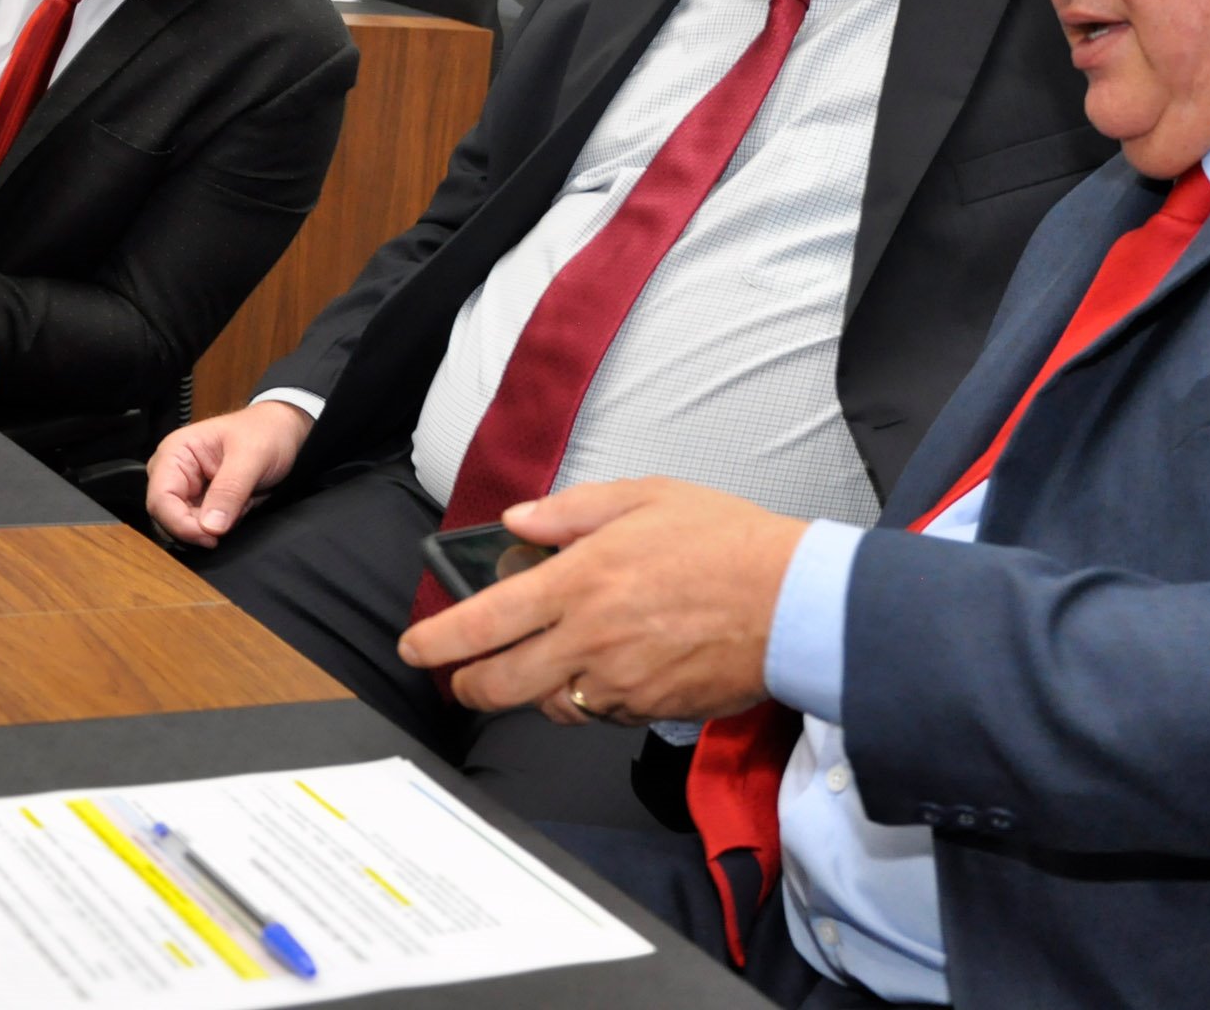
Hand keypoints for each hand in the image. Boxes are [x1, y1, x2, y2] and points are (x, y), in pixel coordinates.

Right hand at [146, 399, 313, 544]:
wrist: (284, 431)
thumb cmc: (266, 432)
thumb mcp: (252, 457)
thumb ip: (230, 490)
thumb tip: (209, 527)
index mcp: (175, 453)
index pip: (160, 500)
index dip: (180, 524)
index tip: (210, 536)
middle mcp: (173, 473)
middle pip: (168, 518)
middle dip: (201, 526)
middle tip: (234, 516)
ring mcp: (186, 489)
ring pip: (186, 527)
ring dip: (215, 526)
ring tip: (241, 502)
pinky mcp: (201, 502)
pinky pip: (204, 528)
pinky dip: (224, 525)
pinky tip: (241, 506)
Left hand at [398, 478, 806, 726]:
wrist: (794, 602)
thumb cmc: (728, 543)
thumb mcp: (647, 497)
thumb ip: (573, 511)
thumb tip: (519, 522)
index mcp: (580, 580)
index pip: (483, 621)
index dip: (437, 640)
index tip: (415, 647)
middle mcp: (589, 638)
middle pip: (498, 683)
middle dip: (467, 684)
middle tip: (460, 677)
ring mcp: (618, 682)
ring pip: (548, 705)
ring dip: (532, 691)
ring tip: (542, 665)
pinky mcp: (648, 711)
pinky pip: (599, 713)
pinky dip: (590, 698)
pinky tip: (607, 670)